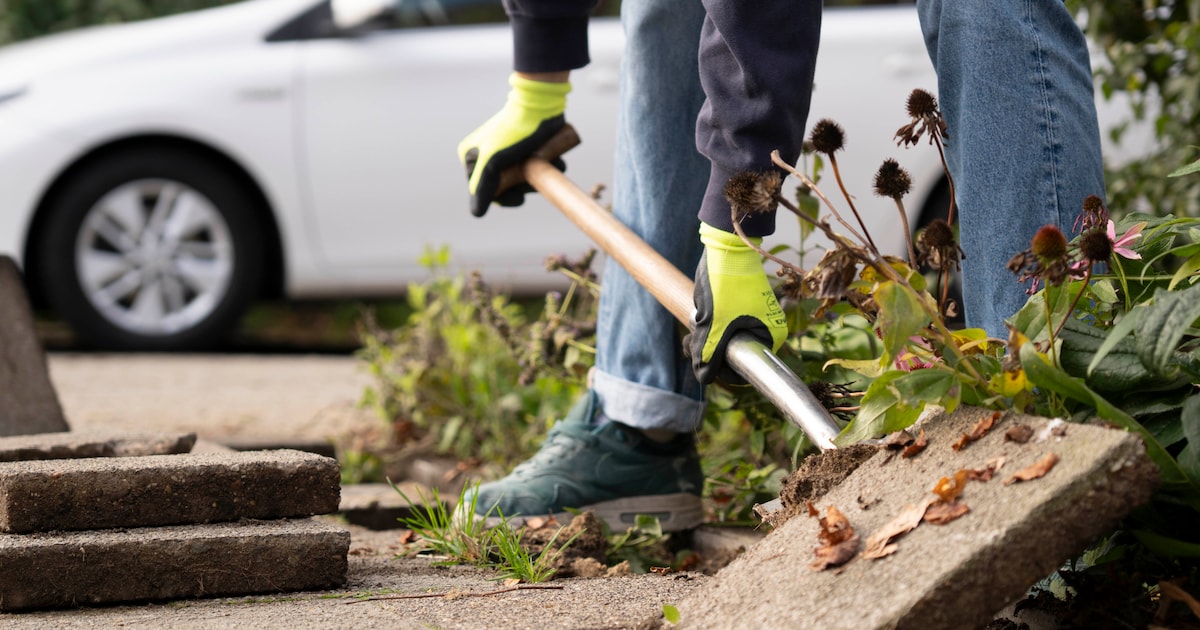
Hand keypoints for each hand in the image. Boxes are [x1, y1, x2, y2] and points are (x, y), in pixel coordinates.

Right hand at [457, 73, 569, 216]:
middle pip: (506, 186)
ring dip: (538, 178)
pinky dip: (545, 168)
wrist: (539, 105)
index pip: (486, 191)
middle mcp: (487, 155)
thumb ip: (483, 188)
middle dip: (524, 187)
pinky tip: (553, 161)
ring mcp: (508, 151)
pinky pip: (534, 166)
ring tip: (547, 166)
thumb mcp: (493, 162)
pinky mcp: (526, 147)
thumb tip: (477, 214)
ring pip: (523, 178)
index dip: (504, 198)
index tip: (520, 198)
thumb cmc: (513, 133)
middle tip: (534, 181)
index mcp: (472, 157)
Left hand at [690, 222, 787, 384]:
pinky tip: (699, 315)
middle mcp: (767, 329)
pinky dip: (708, 326)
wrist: (726, 246)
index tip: (703, 361)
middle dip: (709, 352)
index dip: (722, 370)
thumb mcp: (713, 323)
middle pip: (733, 356)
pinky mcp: (740, 309)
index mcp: (771, 335)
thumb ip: (708, 352)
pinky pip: (723, 327)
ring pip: (724, 342)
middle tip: (692, 341)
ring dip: (706, 338)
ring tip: (696, 323)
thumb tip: (703, 376)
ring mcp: (753, 318)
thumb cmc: (725, 284)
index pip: (747, 369)